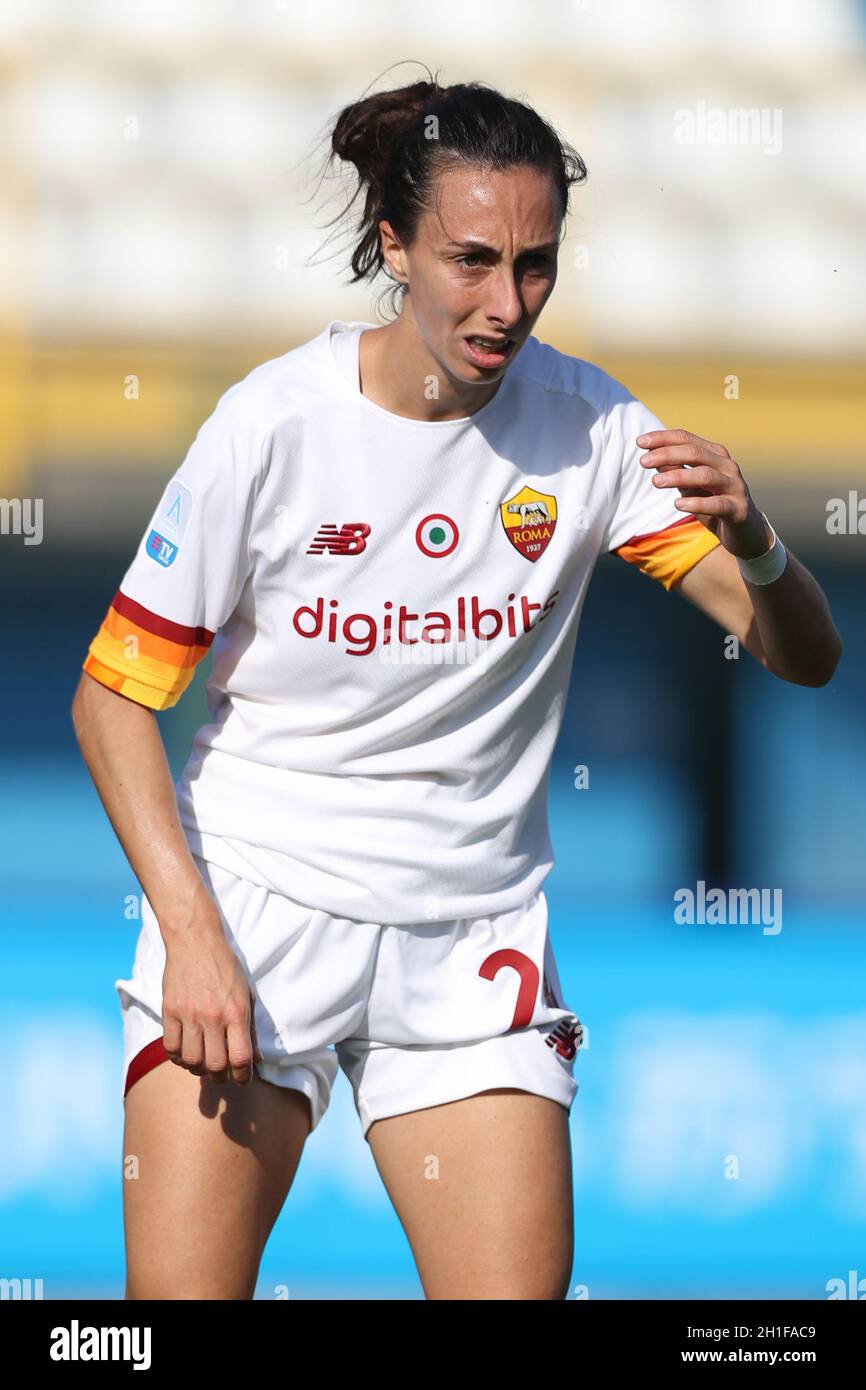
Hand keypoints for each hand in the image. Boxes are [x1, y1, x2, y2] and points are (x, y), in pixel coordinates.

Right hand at [161, 927, 263, 1085]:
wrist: (196, 941)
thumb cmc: (226, 967)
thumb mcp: (246, 994)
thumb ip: (251, 1028)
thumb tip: (257, 1058)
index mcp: (236, 1012)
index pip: (241, 1058)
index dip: (243, 1076)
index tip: (243, 1080)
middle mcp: (213, 1016)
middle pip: (215, 1065)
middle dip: (221, 1077)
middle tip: (222, 1074)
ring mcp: (189, 1014)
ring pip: (191, 1060)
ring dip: (199, 1069)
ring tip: (203, 1064)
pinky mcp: (169, 1010)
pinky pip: (171, 1047)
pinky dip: (178, 1057)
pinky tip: (185, 1053)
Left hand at [636, 428, 772, 559]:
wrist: (745, 532)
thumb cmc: (714, 504)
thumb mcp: (690, 487)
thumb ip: (675, 471)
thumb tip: (651, 457)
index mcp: (715, 455)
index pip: (687, 439)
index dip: (663, 438)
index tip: (639, 442)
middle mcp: (727, 466)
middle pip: (694, 453)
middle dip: (667, 454)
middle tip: (643, 461)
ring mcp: (735, 487)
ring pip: (706, 475)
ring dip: (678, 477)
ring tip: (655, 481)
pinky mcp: (738, 509)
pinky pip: (717, 504)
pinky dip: (697, 503)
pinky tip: (678, 504)